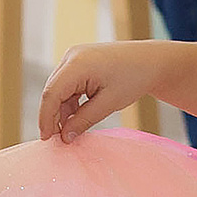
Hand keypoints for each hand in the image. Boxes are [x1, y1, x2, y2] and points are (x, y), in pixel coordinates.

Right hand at [39, 41, 178, 141]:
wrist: (151, 61)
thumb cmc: (133, 79)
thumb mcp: (109, 104)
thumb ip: (84, 120)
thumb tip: (64, 137)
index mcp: (77, 64)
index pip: (51, 93)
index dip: (46, 118)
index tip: (46, 139)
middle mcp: (71, 57)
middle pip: (52, 91)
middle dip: (53, 116)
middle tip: (59, 140)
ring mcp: (74, 58)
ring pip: (59, 89)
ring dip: (62, 110)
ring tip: (71, 131)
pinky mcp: (80, 62)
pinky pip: (67, 84)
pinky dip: (70, 101)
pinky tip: (77, 116)